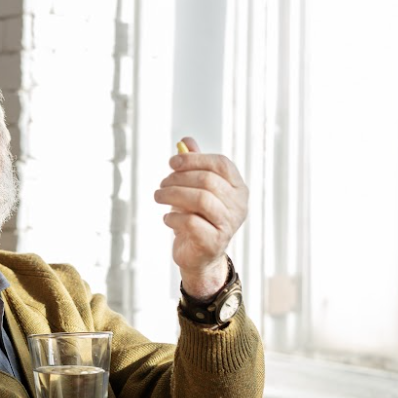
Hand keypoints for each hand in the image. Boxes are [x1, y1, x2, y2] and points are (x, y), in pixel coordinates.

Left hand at [154, 136, 248, 298]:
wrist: (199, 256)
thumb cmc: (197, 217)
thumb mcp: (194, 189)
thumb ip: (193, 165)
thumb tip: (186, 141)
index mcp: (238, 188)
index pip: (221, 164)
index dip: (194, 159)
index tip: (172, 162)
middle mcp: (239, 205)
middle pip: (207, 180)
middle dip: (178, 179)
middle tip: (161, 184)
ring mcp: (229, 224)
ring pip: (200, 199)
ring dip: (172, 195)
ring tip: (158, 196)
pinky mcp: (215, 242)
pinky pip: (191, 222)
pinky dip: (174, 217)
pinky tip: (167, 218)